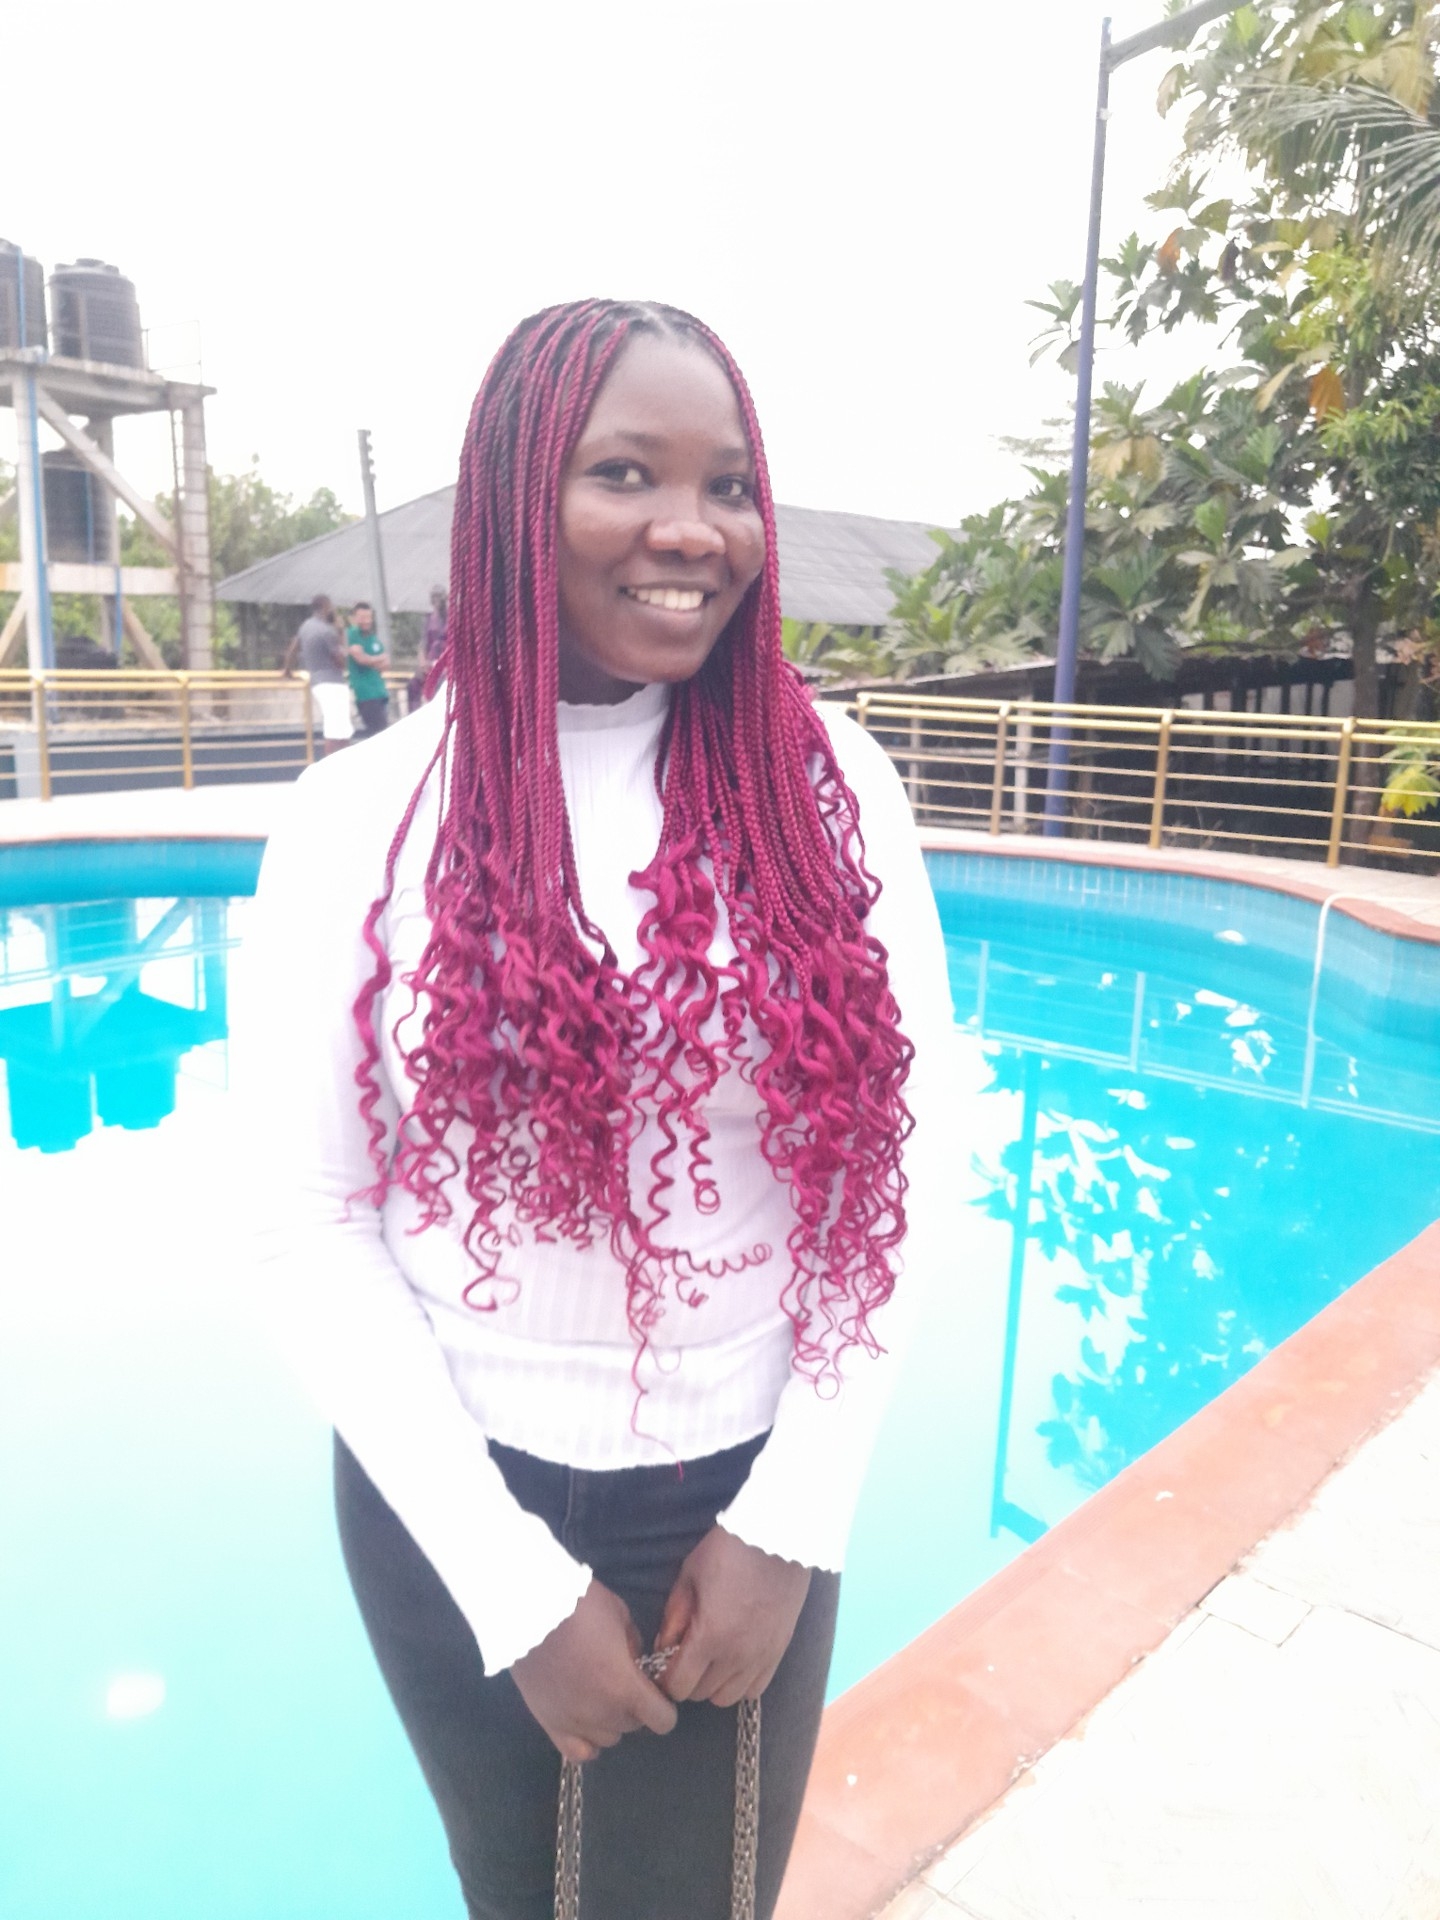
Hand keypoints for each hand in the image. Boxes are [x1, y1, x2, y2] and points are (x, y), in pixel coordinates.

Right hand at [510, 1579, 677, 1763]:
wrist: (529, 1610)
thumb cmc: (579, 1607)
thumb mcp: (621, 1616)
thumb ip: (634, 1646)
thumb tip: (636, 1663)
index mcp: (625, 1688)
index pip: (663, 1720)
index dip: (665, 1706)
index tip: (656, 1689)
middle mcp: (602, 1715)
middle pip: (634, 1726)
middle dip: (637, 1707)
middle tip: (625, 1682)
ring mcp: (573, 1723)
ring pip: (608, 1739)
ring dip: (612, 1721)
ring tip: (602, 1696)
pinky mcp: (548, 1723)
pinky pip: (576, 1752)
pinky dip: (587, 1742)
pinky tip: (587, 1722)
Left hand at [657, 1526, 810, 1708]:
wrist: (779, 1538)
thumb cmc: (727, 1551)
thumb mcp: (689, 1576)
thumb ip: (673, 1616)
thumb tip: (663, 1647)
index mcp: (709, 1636)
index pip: (678, 1686)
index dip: (665, 1679)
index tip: (664, 1664)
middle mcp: (736, 1656)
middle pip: (701, 1694)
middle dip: (687, 1680)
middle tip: (686, 1656)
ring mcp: (761, 1657)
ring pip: (728, 1697)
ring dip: (713, 1684)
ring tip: (711, 1658)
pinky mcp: (779, 1652)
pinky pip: (755, 1689)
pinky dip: (740, 1682)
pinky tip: (734, 1660)